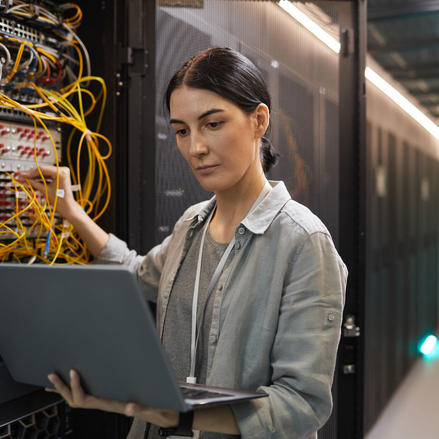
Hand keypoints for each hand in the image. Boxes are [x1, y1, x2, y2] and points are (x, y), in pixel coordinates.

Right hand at [14, 166, 78, 219]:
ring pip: (44, 173)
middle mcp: (62, 170)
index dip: (29, 172)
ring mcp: (62, 172)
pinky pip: (47, 176)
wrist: (68, 207)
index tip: (20, 174)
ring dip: (34, 177)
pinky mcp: (59, 176)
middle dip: (30, 174)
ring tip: (23, 179)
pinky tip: (30, 181)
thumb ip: (33, 182)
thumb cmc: (60, 200)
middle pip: (42, 170)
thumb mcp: (45, 190)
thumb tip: (23, 178)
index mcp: (61, 172)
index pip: (41, 169)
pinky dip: (40, 179)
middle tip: (19, 175)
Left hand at [46, 369, 178, 427]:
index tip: (74, 372)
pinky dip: (77, 390)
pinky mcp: (111, 400)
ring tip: (55, 379)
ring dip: (66, 390)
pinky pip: (89, 396)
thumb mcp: (152, 408)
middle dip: (63, 388)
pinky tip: (74, 384)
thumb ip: (141, 408)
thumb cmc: (159, 410)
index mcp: (112, 405)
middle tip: (52, 375)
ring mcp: (107, 403)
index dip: (77, 387)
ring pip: (80, 399)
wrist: (164, 416)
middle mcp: (106, 404)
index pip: (87, 399)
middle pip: (77, 400)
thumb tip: (129, 408)